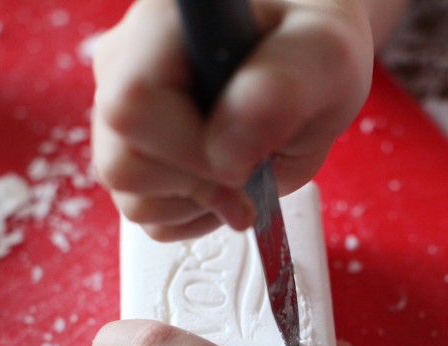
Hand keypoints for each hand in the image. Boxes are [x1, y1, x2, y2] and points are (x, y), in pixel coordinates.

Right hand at [91, 0, 376, 239]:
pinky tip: (228, 181)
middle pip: (122, 164)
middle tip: (255, 168)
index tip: (248, 157)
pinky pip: (148, 216)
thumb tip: (225, 152)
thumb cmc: (315, 50)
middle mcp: (126, 65)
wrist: (310, 67)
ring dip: (200, 203)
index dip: (188, 151)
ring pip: (130, 198)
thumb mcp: (325, 57)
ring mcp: (122, 114)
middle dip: (199, 187)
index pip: (132, 105)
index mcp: (163, 26)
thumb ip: (279, 92)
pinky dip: (196, 214)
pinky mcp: (134, 154)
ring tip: (245, 168)